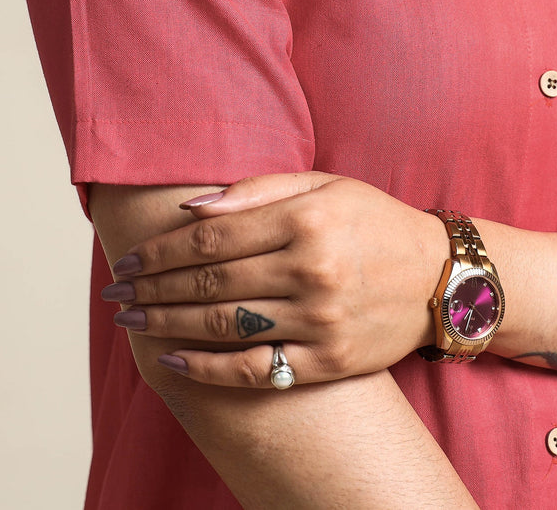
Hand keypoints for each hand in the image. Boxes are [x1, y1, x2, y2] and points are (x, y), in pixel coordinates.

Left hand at [102, 173, 446, 388]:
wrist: (439, 277)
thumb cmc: (375, 223)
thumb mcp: (326, 186)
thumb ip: (259, 190)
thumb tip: (192, 207)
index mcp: (308, 219)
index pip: (213, 237)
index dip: (162, 251)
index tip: (130, 260)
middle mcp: (312, 269)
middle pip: (210, 281)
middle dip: (153, 289)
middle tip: (116, 296)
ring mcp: (321, 320)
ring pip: (224, 326)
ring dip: (168, 326)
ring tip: (133, 325)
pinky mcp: (329, 360)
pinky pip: (256, 370)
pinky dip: (210, 369)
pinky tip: (176, 362)